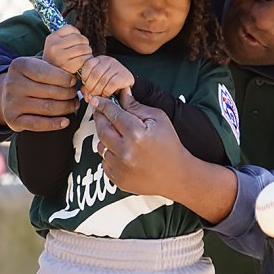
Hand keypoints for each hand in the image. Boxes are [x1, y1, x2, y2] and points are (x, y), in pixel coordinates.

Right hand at [0, 56, 78, 131]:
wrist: (8, 94)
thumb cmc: (31, 78)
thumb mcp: (38, 66)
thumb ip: (53, 67)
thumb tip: (75, 75)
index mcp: (20, 66)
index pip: (45, 73)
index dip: (63, 78)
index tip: (73, 81)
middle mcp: (13, 84)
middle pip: (50, 92)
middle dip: (68, 94)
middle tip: (75, 94)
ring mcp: (12, 103)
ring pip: (48, 107)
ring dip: (66, 107)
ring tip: (73, 105)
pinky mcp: (13, 120)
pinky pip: (38, 124)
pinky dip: (55, 124)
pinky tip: (65, 121)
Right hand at [42, 25, 92, 73]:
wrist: (51, 79)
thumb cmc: (59, 61)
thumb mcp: (57, 47)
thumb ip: (66, 38)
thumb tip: (79, 34)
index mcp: (51, 38)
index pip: (70, 28)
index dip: (77, 34)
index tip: (77, 42)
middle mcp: (54, 46)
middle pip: (79, 38)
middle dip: (85, 44)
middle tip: (84, 51)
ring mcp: (60, 56)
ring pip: (83, 48)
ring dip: (88, 52)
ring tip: (84, 56)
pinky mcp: (67, 66)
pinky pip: (84, 59)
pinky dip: (87, 60)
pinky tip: (84, 63)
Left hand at [79, 56, 133, 101]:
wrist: (127, 84)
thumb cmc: (110, 82)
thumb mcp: (98, 80)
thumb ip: (89, 85)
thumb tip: (86, 96)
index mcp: (100, 59)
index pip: (88, 65)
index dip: (84, 76)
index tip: (85, 84)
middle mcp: (109, 61)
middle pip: (95, 74)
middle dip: (91, 87)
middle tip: (90, 95)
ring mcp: (118, 67)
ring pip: (103, 80)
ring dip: (98, 91)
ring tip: (98, 96)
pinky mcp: (125, 76)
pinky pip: (112, 85)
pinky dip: (107, 92)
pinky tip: (106, 94)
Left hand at [91, 92, 237, 222]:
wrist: (177, 175)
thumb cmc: (170, 146)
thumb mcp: (159, 119)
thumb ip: (137, 106)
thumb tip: (122, 94)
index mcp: (136, 134)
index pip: (112, 114)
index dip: (103, 104)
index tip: (97, 99)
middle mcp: (125, 151)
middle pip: (101, 129)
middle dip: (100, 118)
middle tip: (102, 113)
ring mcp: (120, 167)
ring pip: (101, 146)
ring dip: (106, 138)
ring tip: (121, 137)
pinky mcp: (117, 179)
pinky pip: (104, 162)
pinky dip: (110, 155)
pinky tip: (124, 153)